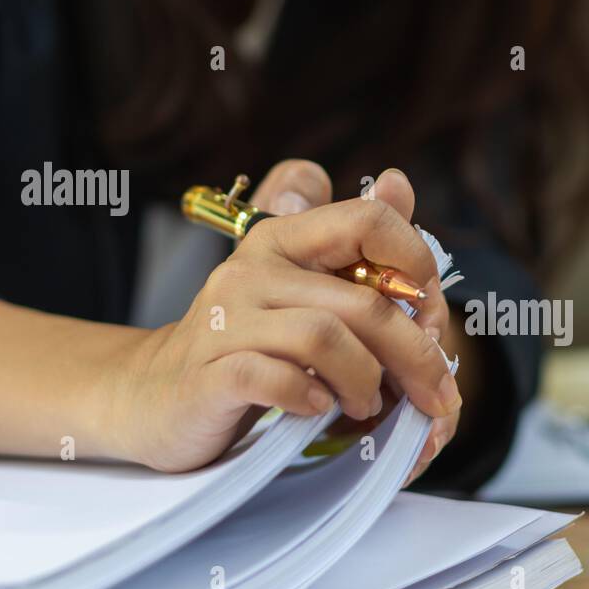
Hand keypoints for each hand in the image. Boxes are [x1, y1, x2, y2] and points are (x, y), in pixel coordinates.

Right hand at [103, 160, 460, 471]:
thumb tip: (397, 181)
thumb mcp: (302, 289)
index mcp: (283, 238)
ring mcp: (225, 320)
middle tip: (434, 391)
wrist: (154, 396)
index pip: (368, 219)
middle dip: (416, 353)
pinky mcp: (209, 374)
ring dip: (367, 381)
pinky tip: (320, 407)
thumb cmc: (246, 344)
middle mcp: (252, 270)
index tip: (431, 311)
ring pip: (325, 337)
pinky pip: (276, 378)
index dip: (416, 261)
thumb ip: (355, 243)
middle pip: (364, 301)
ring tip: (368, 405)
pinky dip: (313, 397)